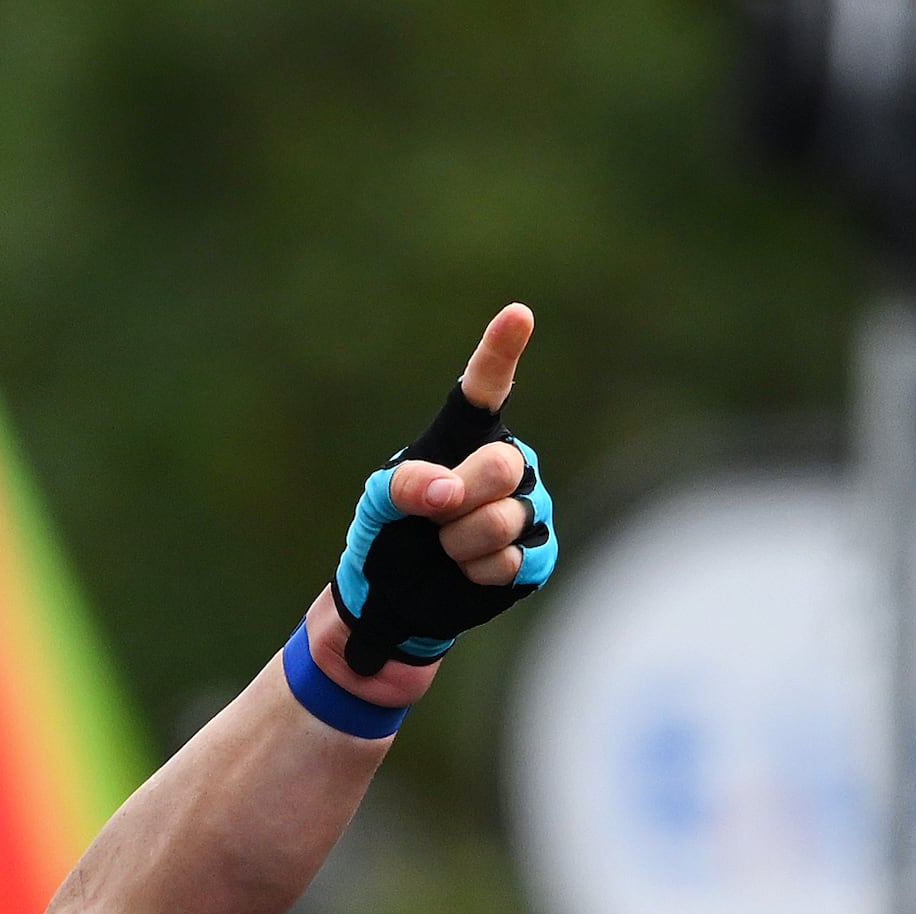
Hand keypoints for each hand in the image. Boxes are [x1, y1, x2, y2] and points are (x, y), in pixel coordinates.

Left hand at [324, 306, 551, 686]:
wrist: (394, 595)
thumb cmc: (390, 533)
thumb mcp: (380, 502)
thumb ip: (406, 483)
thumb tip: (445, 491)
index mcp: (465, 438)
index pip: (486, 388)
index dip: (500, 352)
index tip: (516, 315)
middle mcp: (506, 464)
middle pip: (501, 466)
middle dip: (458, 497)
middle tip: (434, 515)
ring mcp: (526, 507)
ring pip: (504, 517)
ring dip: (458, 541)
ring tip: (442, 546)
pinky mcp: (534, 553)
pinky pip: (509, 558)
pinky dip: (474, 570)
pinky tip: (462, 570)